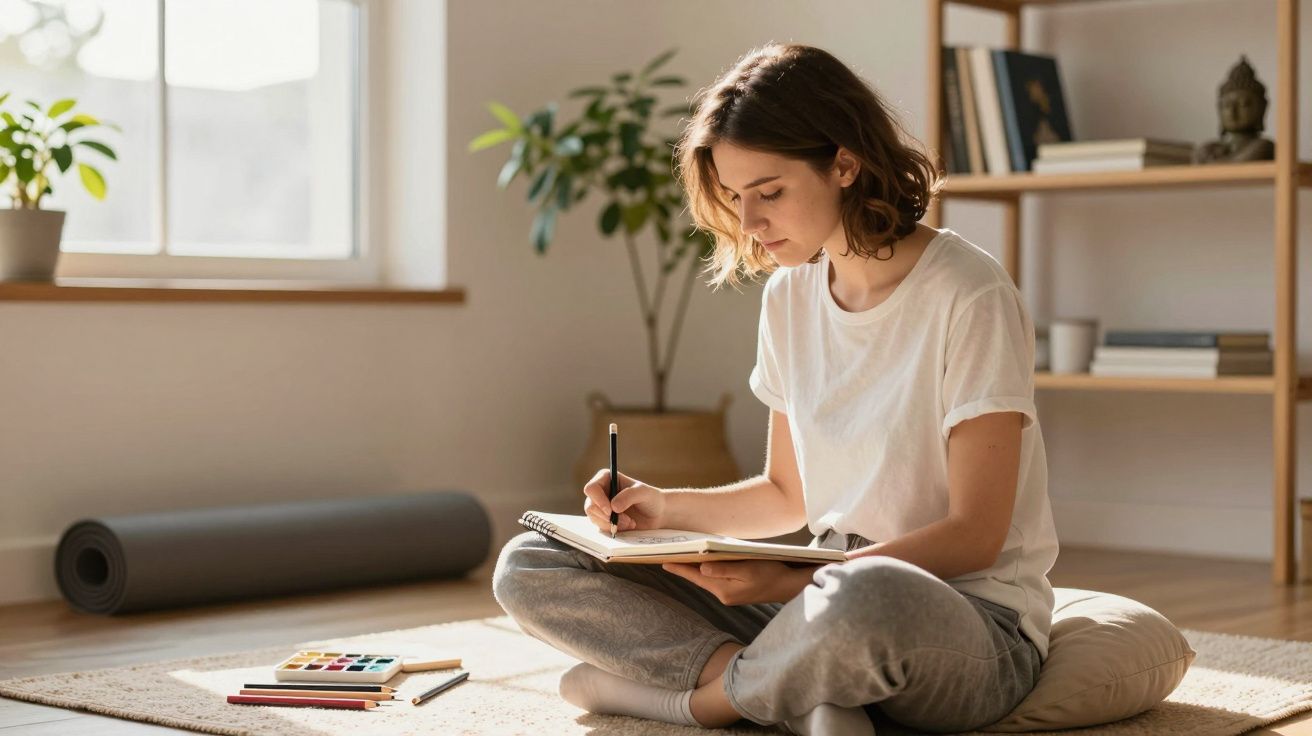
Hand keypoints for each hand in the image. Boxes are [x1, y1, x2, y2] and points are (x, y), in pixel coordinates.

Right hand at [582, 469, 667, 533]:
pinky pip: (601, 527)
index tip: (611, 510)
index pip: (592, 488)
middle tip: (626, 519)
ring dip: (612, 523)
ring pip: (594, 518)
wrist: (657, 514)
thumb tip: (613, 506)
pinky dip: (614, 529)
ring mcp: (600, 507)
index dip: (598, 500)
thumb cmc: (651, 498)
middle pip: (590, 506)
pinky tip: (628, 525)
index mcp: (606, 478)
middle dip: (608, 516)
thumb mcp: (644, 492)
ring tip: (630, 522)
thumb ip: (629, 496)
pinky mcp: (604, 520)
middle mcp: (601, 492)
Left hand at [661, 560, 820, 605]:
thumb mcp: (748, 568)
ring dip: (694, 569)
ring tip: (680, 558)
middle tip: (666, 556)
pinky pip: (715, 580)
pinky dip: (707, 571)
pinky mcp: (735, 592)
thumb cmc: (772, 574)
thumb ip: (724, 569)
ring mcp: (729, 595)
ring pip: (706, 579)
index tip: (663, 561)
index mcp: (724, 590)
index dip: (680, 568)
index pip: (696, 577)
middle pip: (698, 578)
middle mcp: (723, 595)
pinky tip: (702, 563)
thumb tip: (702, 568)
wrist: (789, 586)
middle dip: (684, 567)